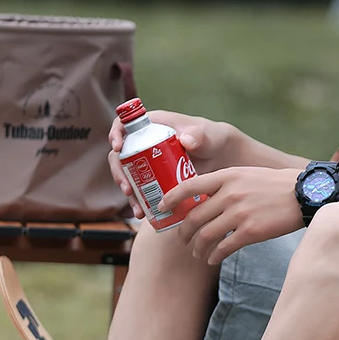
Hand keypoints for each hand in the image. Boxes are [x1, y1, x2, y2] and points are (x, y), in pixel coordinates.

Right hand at [108, 110, 240, 218]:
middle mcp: (145, 144)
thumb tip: (186, 141)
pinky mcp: (155, 180)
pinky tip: (144, 214)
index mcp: (151, 126)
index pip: (125, 125)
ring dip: (130, 193)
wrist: (222, 159)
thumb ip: (199, 135)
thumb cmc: (213, 139)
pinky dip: (141, 202)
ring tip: (137, 209)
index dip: (116, 134)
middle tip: (127, 189)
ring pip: (129, 177)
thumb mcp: (207, 136)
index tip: (118, 147)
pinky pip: (142, 190)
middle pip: (121, 156)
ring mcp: (148, 163)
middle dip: (120, 174)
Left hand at [160, 167, 303, 263]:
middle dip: (183, 233)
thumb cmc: (275, 185)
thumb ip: (224, 185)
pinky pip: (224, 248)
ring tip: (197, 253)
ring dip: (197, 248)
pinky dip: (214, 256)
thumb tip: (204, 201)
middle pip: (193, 218)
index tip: (162, 209)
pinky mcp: (251, 232)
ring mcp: (239, 214)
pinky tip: (213, 259)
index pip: (188, 187)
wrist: (303, 194)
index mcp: (226, 177)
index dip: (170, 199)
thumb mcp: (246, 175)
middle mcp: (229, 194)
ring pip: (206, 235)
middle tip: (182, 240)